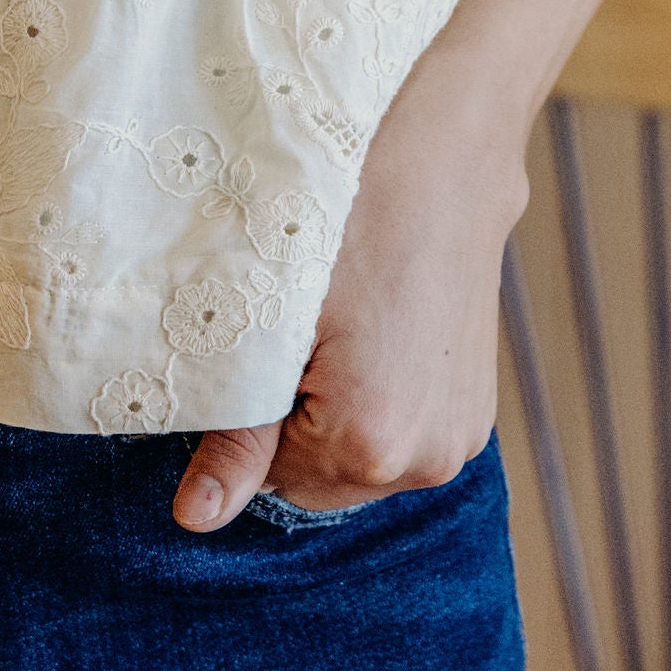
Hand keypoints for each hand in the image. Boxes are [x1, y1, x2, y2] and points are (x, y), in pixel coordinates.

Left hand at [173, 45, 528, 529]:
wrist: (444, 151)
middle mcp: (428, 458)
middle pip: (317, 479)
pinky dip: (374, 400)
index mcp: (371, 440)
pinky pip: (398, 435)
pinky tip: (371, 332)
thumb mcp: (272, 316)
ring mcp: (460, 438)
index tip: (262, 345)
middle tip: (297, 331)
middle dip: (293, 422)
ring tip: (339, 325)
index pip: (269, 478)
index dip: (249, 414)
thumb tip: (195, 519)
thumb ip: (237, 431)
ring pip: (357, 459)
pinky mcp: (475, 414)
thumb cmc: (345, 216)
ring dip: (334, 413)